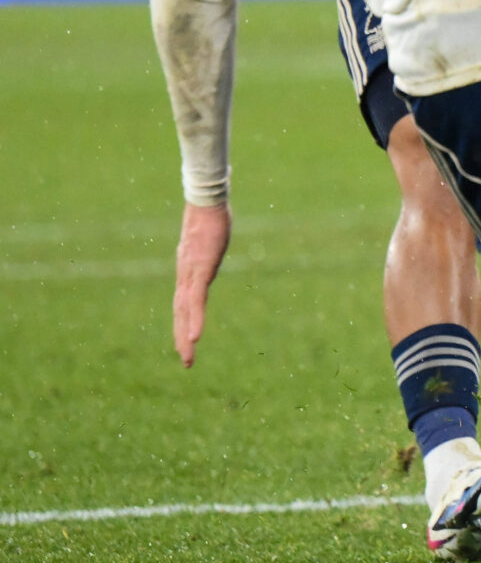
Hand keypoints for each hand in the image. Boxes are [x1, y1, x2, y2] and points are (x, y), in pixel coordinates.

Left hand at [173, 201, 230, 367]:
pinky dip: (194, 320)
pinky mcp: (200, 270)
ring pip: (185, 312)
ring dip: (185, 336)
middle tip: (186, 362)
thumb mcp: (210, 234)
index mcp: (189, 270)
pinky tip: (194, 337)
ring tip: (187, 357)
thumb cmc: (211, 212)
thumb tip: (216, 232)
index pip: (184, 302)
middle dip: (182, 338)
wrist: (204, 200)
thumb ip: (210, 242)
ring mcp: (191, 273)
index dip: (184, 323)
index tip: (185, 342)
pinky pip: (196, 301)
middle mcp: (186, 275)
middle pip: (181, 312)